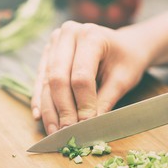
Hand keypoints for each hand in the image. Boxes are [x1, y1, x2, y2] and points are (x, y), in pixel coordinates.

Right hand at [31, 21, 148, 134]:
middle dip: (62, 109)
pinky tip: (40, 117)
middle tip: (67, 133)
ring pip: (46, 81)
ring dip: (49, 109)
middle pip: (58, 78)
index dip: (83, 104)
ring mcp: (54, 43)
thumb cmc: (127, 60)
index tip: (86, 126)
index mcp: (91, 36)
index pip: (81, 76)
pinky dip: (40, 100)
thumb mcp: (123, 80)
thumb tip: (89, 127)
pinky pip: (40, 79)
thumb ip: (105, 102)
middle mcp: (67, 34)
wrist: (124, 45)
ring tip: (54, 132)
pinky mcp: (47, 53)